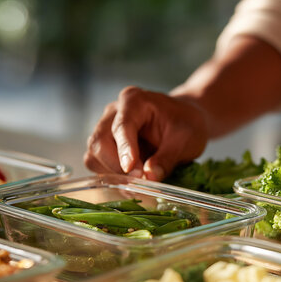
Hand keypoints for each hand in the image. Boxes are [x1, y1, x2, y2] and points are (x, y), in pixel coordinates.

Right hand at [84, 86, 208, 180]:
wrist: (184, 120)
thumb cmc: (186, 123)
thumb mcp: (186, 139)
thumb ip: (167, 158)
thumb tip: (149, 178)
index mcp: (134, 101)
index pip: (122, 126)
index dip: (125, 150)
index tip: (133, 170)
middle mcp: (114, 112)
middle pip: (99, 141)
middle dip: (116, 166)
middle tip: (139, 181)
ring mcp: (106, 128)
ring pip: (94, 155)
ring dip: (112, 173)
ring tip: (138, 181)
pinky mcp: (105, 146)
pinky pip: (97, 164)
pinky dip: (111, 176)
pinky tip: (131, 180)